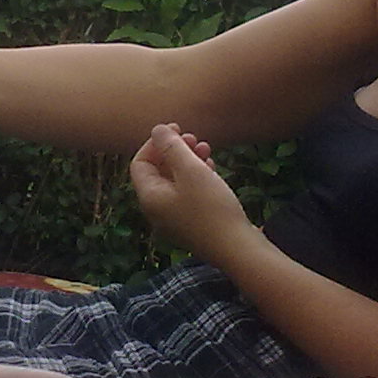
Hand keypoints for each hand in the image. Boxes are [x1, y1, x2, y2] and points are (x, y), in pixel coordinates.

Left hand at [128, 122, 251, 260]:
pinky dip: (197, 177)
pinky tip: (212, 167)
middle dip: (174, 150)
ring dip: (188, 161)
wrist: (238, 248)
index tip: (176, 129)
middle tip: (193, 136)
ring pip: (176, 181)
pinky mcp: (193, 223)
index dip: (154, 143)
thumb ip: (172, 147)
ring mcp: (175, 219)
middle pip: (158, 171)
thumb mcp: (191, 171)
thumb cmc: (212, 208)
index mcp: (150, 198)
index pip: (140, 163)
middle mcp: (157, 210)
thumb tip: (157, 129)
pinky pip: (188, 193)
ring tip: (206, 148)